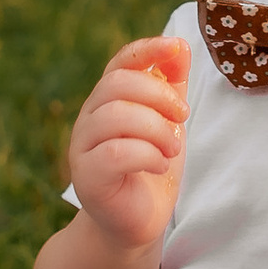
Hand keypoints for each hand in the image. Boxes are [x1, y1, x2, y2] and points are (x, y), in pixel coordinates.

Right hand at [65, 35, 187, 257]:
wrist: (137, 221)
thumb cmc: (152, 167)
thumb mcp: (169, 121)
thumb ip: (173, 85)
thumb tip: (181, 46)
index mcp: (108, 100)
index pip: (120, 61)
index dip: (147, 49)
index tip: (177, 48)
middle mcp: (90, 118)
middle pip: (117, 84)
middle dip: (160, 96)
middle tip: (184, 117)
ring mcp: (83, 147)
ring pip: (115, 116)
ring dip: (156, 129)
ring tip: (172, 148)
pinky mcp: (87, 177)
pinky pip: (114, 153)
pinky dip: (147, 155)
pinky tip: (160, 165)